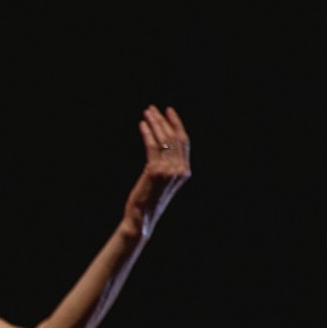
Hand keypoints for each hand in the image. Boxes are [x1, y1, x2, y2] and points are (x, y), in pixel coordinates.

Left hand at [125, 105, 189, 232]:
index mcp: (185, 171)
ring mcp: (169, 170)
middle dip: (164, 120)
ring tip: (146, 113)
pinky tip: (141, 125)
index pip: (184, 141)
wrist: (141, 219)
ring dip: (154, 123)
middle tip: (153, 108)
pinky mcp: (155, 171)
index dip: (177, 124)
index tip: (168, 112)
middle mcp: (180, 169)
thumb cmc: (148, 201)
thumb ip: (167, 166)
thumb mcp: (162, 182)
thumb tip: (161, 147)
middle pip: (175, 137)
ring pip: (164, 140)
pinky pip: (152, 147)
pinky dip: (147, 133)